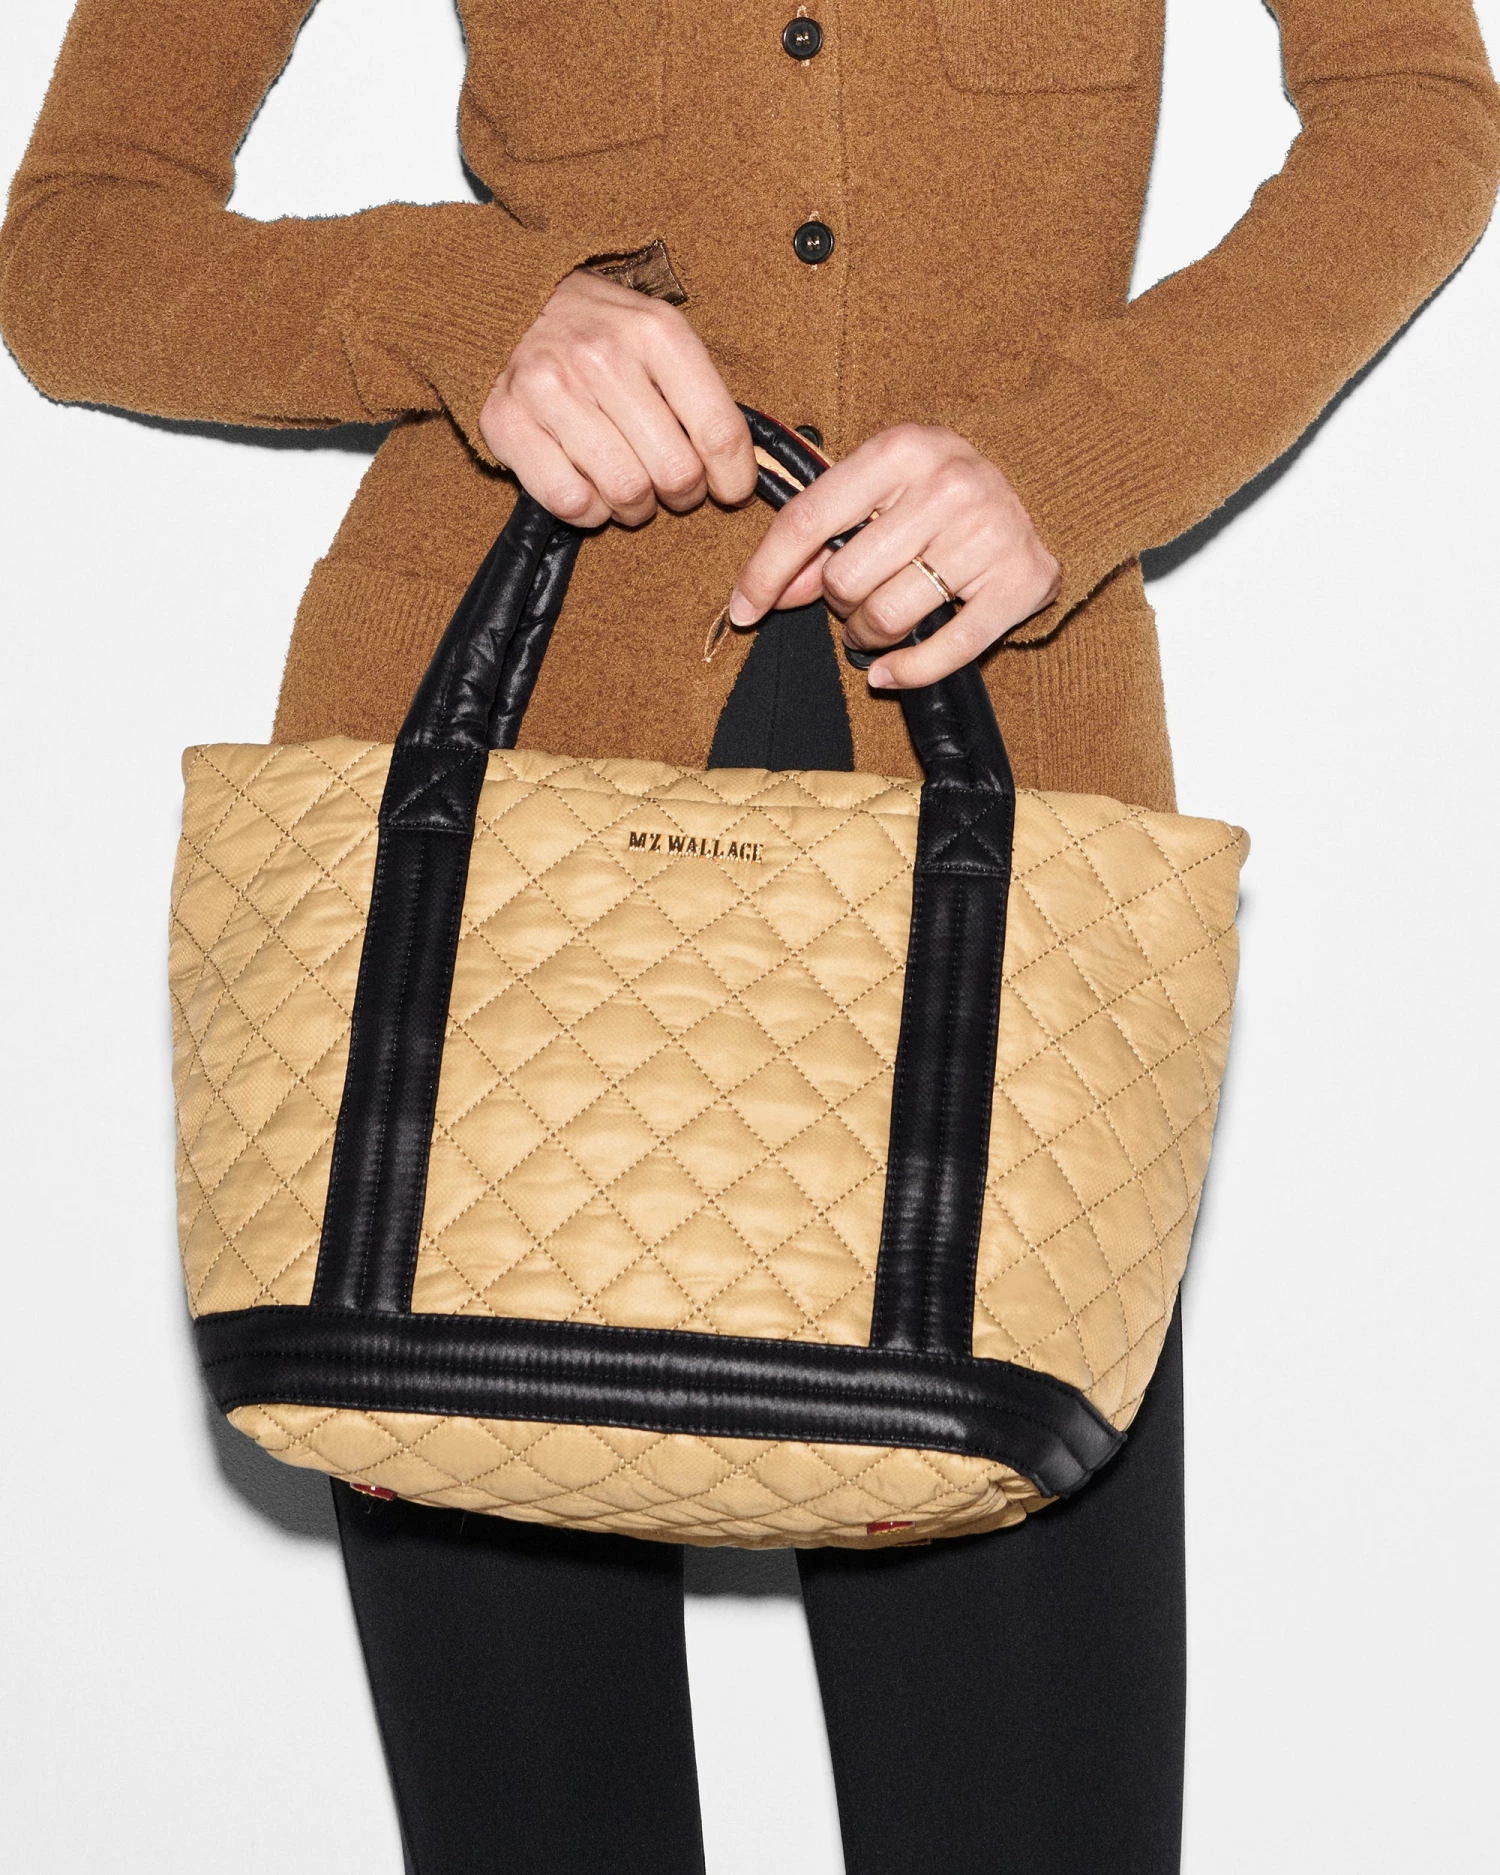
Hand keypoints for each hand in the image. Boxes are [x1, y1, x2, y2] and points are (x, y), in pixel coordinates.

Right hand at [480, 269, 756, 527]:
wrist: (511, 304)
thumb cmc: (600, 332)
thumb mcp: (659, 336)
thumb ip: (700, 393)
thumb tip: (742, 467)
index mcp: (655, 331)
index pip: (719, 431)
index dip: (734, 478)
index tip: (729, 490)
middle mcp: (602, 356)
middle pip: (675, 472)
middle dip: (682, 495)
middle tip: (670, 486)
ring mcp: (549, 389)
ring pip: (625, 493)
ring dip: (636, 508)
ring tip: (630, 488)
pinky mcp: (506, 422)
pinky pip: (571, 502)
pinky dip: (589, 511)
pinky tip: (589, 488)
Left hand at [729, 425, 1059, 686]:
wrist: (1044, 483)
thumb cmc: (939, 492)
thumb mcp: (877, 492)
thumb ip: (821, 535)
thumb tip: (766, 594)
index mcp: (902, 450)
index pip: (810, 520)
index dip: (766, 571)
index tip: (744, 610)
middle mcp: (949, 486)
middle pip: (846, 579)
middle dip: (837, 602)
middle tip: (856, 597)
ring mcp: (989, 534)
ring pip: (887, 617)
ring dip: (868, 635)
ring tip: (877, 622)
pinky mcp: (1021, 583)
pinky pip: (945, 651)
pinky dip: (907, 672)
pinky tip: (888, 672)